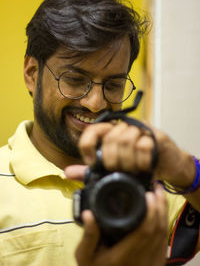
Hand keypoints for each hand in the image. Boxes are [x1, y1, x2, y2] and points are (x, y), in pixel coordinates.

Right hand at [75, 184, 167, 265]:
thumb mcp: (84, 256)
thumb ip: (88, 236)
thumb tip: (88, 214)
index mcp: (125, 256)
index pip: (145, 231)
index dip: (151, 211)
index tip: (149, 194)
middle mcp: (141, 261)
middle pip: (158, 230)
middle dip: (160, 207)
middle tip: (157, 189)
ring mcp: (150, 264)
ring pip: (164, 236)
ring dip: (164, 214)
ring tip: (160, 196)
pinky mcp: (153, 264)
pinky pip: (163, 243)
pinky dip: (164, 225)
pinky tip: (161, 213)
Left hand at [78, 122, 195, 187]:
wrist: (166, 163)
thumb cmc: (137, 164)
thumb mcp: (112, 168)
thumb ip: (91, 170)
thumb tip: (67, 172)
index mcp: (111, 131)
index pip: (92, 130)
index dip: (88, 145)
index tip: (92, 163)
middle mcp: (124, 127)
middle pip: (110, 137)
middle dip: (111, 159)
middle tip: (116, 170)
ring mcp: (140, 129)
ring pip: (126, 140)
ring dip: (127, 161)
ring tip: (131, 170)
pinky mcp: (155, 135)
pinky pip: (143, 145)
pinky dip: (141, 161)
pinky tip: (142, 167)